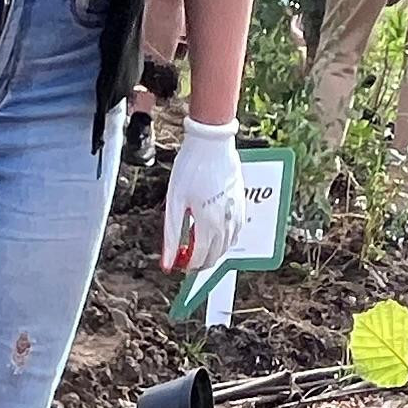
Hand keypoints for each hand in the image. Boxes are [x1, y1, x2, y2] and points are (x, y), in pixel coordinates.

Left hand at [162, 117, 247, 278]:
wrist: (212, 143)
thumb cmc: (191, 168)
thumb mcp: (175, 202)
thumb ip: (172, 234)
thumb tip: (167, 262)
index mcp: (208, 224)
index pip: (200, 258)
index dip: (188, 265)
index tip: (178, 263)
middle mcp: (226, 223)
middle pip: (215, 256)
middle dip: (200, 261)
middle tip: (186, 256)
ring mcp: (236, 214)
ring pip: (227, 246)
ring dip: (213, 252)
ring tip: (198, 245)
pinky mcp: (241, 204)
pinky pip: (235, 233)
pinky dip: (225, 240)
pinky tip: (214, 233)